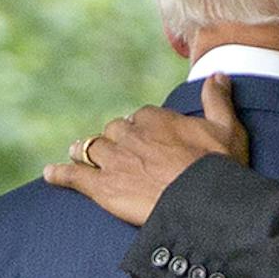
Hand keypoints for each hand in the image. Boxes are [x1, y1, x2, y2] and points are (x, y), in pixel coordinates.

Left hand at [42, 74, 248, 224]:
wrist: (202, 202)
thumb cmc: (218, 168)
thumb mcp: (227, 129)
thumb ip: (218, 100)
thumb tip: (219, 75)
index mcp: (154, 118)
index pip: (141, 117)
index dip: (143, 129)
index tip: (148, 140)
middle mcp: (129, 134)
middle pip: (114, 132)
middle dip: (115, 140)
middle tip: (117, 152)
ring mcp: (113, 160)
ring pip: (92, 149)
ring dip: (85, 150)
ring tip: (78, 152)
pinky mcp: (102, 186)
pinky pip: (74, 176)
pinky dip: (60, 174)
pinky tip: (50, 175)